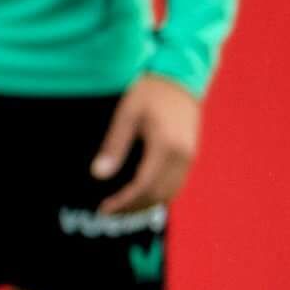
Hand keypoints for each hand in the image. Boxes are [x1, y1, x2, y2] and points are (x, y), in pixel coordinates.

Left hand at [92, 75, 200, 213]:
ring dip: (146, 204)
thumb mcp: (126, 115)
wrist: (180, 78)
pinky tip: (140, 194)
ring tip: (122, 206)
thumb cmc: (150, 93)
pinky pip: (176, 183)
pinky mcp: (190, 155)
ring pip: (169, 192)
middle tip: (109, 211)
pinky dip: (158, 194)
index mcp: (165, 147)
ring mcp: (189, 156)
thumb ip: (114, 146)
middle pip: (158, 194)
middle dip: (133, 207)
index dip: (124, 202)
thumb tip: (99, 175)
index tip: (104, 208)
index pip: (144, 186)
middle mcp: (182, 156)